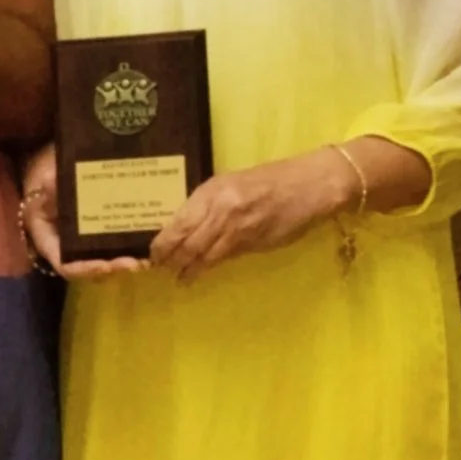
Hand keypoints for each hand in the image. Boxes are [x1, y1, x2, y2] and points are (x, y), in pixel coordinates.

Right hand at [18, 139, 146, 280]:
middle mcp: (70, 250)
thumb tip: (50, 180)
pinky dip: (132, 250)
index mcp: (51, 242)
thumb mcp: (41, 184)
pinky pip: (116, 249)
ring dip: (127, 263)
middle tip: (136, 263)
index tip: (105, 266)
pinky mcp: (103, 238)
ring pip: (107, 262)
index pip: (66, 265)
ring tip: (148, 259)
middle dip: (114, 268)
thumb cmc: (45, 184)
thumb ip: (47, 185)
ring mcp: (88, 246)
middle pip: (92, 269)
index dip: (86, 269)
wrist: (54, 179)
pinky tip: (151, 246)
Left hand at [149, 150, 347, 281]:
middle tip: (160, 269)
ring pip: (206, 254)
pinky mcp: (256, 243)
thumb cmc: (267, 181)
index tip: (153, 254)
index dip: (164, 243)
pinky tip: (201, 273)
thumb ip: (207, 205)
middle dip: (172, 259)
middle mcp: (222, 210)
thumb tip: (183, 228)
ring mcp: (240, 229)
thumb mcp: (228, 185)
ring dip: (190, 269)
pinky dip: (211, 267)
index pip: (179, 223)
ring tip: (179, 278)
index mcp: (212, 192)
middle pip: (189, 242)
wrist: (307, 185)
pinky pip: (227, 257)